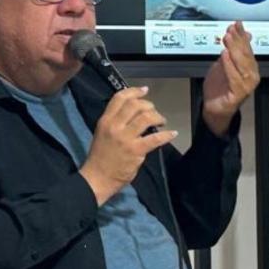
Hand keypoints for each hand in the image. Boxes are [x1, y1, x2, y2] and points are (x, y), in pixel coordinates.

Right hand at [80, 86, 176, 204]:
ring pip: (146, 117)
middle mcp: (114, 126)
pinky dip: (167, 135)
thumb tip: (136, 115)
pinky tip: (172, 134)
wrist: (97, 178)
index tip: (145, 90)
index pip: (119, 98)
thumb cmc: (101, 157)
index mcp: (105, 121)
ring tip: (162, 122)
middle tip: (154, 112)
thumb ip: (116, 123)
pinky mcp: (136, 150)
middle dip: (149, 105)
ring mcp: (125, 138)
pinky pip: (155, 138)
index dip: (134, 91)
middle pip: (135, 105)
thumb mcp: (103, 134)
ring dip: (158, 117)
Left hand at [202, 22, 259, 136]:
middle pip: (246, 55)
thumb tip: (245, 34)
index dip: (242, 35)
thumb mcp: (224, 63)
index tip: (236, 24)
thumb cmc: (220, 87)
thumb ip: (234, 49)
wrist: (214, 107)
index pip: (247, 48)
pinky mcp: (240, 93)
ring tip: (228, 39)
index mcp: (250, 67)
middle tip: (231, 30)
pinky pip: (235, 77)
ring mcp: (247, 85)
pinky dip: (229, 66)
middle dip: (238, 41)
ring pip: (243, 65)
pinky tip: (225, 56)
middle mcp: (251, 75)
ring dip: (235, 50)